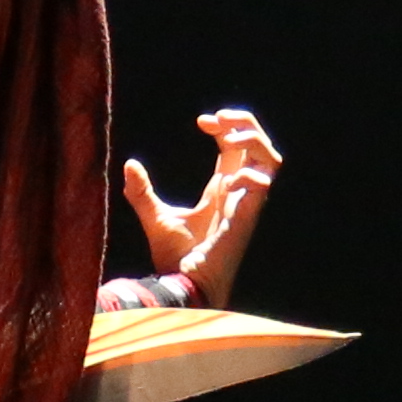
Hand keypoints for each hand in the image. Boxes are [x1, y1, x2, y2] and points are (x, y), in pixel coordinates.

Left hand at [122, 106, 281, 307]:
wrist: (183, 283)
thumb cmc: (175, 258)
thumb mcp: (154, 216)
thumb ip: (142, 192)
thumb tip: (130, 164)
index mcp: (222, 188)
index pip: (236, 147)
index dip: (227, 127)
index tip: (202, 122)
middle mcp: (238, 192)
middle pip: (259, 145)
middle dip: (245, 122)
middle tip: (218, 118)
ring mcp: (246, 203)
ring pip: (271, 159)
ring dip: (254, 140)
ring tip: (227, 136)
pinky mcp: (246, 217)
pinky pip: (263, 186)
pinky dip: (250, 175)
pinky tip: (228, 179)